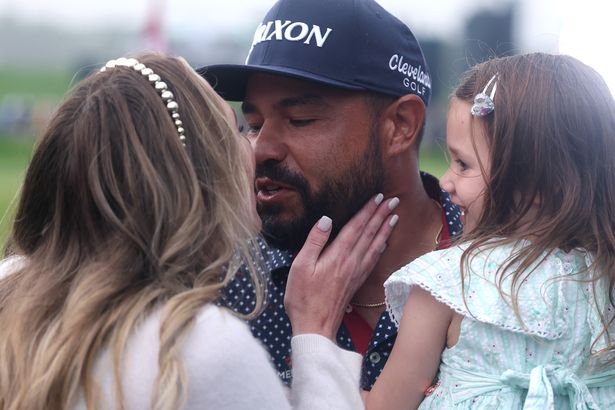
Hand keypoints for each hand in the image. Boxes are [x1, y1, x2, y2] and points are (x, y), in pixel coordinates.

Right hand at [285, 193, 399, 339]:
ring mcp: (356, 273)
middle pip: (369, 233)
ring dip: (385, 229)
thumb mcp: (300, 266)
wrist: (315, 327)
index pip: (356, 227)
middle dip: (381, 215)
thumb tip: (326, 219)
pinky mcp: (356, 282)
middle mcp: (351, 262)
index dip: (367, 210)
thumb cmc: (303, 297)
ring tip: (394, 216)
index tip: (378, 197)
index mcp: (337, 255)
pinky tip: (384, 243)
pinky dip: (381, 248)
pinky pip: (373, 260)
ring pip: (374, 245)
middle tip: (393, 200)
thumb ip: (314, 241)